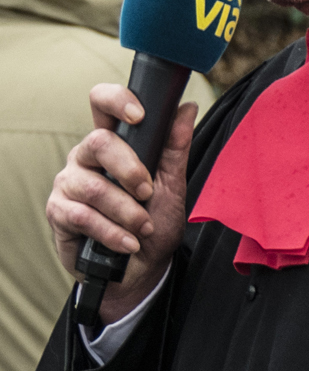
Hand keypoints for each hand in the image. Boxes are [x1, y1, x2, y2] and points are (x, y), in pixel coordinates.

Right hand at [47, 84, 197, 324]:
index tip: (139, 116)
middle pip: (99, 142)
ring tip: (143, 228)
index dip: (117, 101)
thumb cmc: (153, 224)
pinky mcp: (58, 212)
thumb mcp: (172, 186)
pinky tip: (128, 243)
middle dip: (131, 171)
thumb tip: (187, 108)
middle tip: (148, 194)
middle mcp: (86, 157)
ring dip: (127, 212)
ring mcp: (68, 183)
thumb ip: (175, 148)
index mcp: (112, 143)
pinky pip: (83, 216)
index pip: (102, 103)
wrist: (141, 270)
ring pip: (94, 186)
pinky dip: (113, 233)